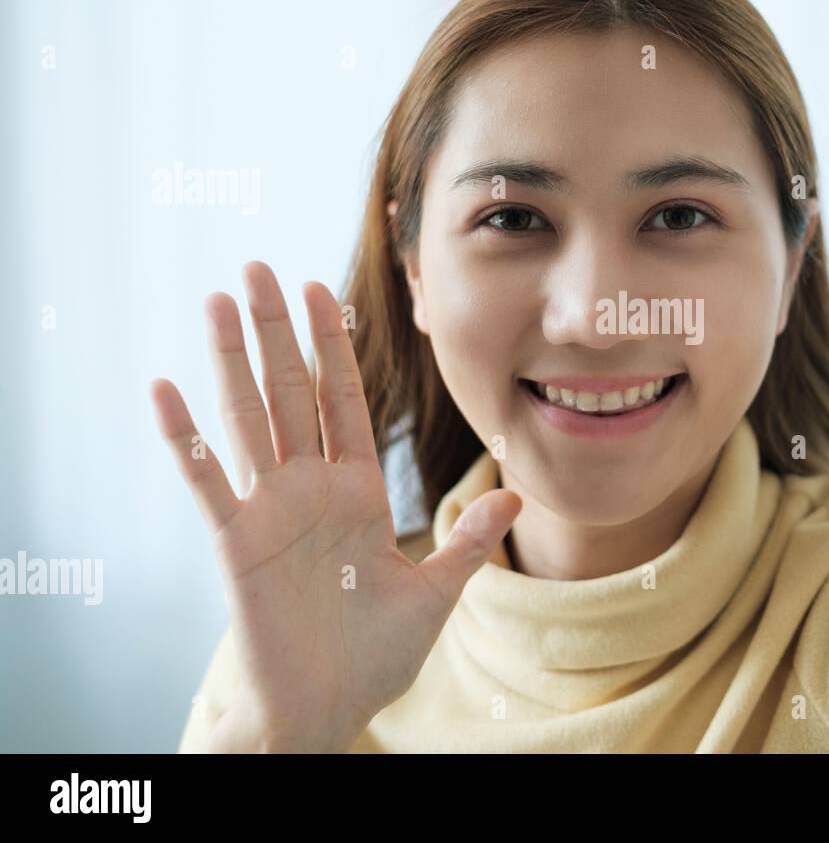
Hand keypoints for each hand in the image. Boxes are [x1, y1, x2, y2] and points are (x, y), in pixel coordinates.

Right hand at [151, 260, 519, 751]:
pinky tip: (164, 389)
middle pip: (292, 392)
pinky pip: (206, 480)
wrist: (327, 708)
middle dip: (279, 331)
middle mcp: (311, 488)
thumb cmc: (376, 655)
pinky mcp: (237, 542)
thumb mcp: (436, 592)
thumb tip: (516, 494)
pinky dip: (184, 437)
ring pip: (249, 418)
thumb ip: (469, 540)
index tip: (322, 291)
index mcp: (357, 491)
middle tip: (259, 267)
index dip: (333, 347)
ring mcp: (270, 510)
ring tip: (219, 300)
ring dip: (233, 360)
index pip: (345, 400)